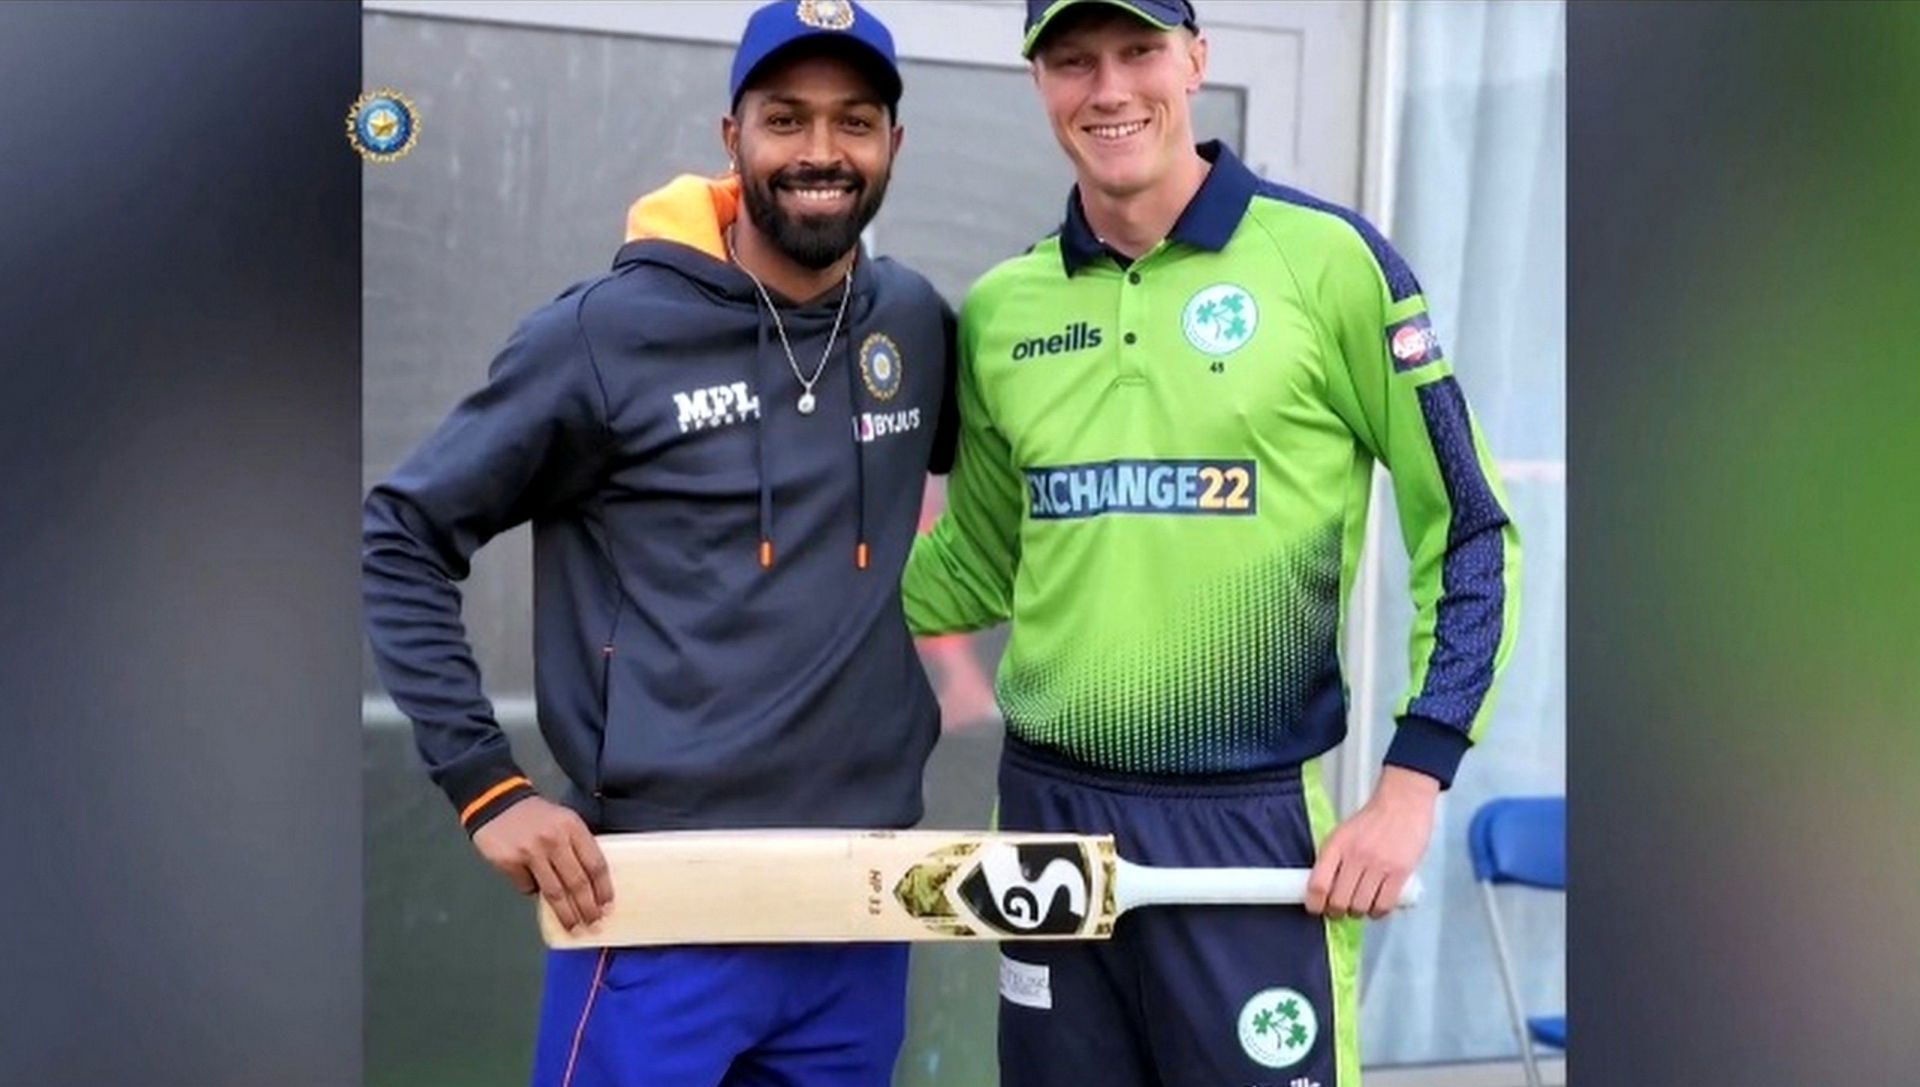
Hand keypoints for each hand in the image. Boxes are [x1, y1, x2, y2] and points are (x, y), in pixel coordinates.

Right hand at [471, 795, 613, 931]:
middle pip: (577, 882)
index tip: (607, 907)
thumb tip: (588, 885)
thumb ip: (576, 847)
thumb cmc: (536, 815)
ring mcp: (531, 851)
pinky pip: (527, 887)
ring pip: (554, 892)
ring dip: (566, 914)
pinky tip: (536, 892)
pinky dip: (533, 892)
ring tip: (573, 927)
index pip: (595, 864)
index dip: (603, 889)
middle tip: (593, 924)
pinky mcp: (510, 861)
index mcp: (572, 827)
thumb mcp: (563, 821)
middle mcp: (554, 839)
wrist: (496, 800)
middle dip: (587, 908)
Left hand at [1306, 766, 1437, 918]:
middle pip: (1339, 901)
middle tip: (1338, 911)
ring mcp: (1378, 865)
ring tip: (1359, 906)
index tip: (1315, 909)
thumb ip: (1332, 859)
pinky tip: (1376, 905)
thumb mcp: (1342, 834)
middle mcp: (1355, 856)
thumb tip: (1322, 891)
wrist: (1403, 804)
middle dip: (1336, 912)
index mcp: (1336, 845)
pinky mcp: (1399, 873)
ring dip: (1357, 913)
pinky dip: (1377, 912)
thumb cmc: (1372, 821)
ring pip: (1361, 906)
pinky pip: (1384, 905)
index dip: (1314, 904)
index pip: (1318, 884)